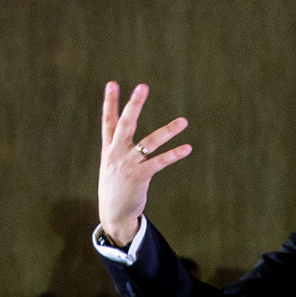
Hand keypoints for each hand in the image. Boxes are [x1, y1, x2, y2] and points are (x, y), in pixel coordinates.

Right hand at [98, 81, 190, 247]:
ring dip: (168, 131)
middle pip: (126, 124)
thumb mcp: (110, 162)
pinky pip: (160, 162)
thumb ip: (116, 142)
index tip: (112, 83)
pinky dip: (174, 155)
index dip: (110, 102)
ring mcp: (128, 165)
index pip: (108, 121)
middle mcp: (117, 153)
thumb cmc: (114, 184)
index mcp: (108, 148)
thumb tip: (121, 122)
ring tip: (184, 121)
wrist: (113, 213)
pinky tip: (187, 148)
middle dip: (134, 105)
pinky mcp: (140, 177)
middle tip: (142, 87)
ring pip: (150, 143)